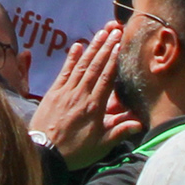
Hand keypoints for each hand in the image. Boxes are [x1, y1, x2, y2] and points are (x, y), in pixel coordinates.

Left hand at [30, 26, 126, 165]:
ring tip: (100, 34)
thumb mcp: (101, 145)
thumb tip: (140, 123)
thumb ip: (120, 131)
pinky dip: (70, 59)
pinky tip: (76, 46)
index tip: (120, 44)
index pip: (107, 78)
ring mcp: (65, 92)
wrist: (44, 154)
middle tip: (113, 31)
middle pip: (95, 67)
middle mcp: (81, 95)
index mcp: (94, 106)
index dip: (113, 59)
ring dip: (91, 48)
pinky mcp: (52, 93)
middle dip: (105, 47)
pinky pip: (64, 72)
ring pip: (81, 66)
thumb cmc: (75, 151)